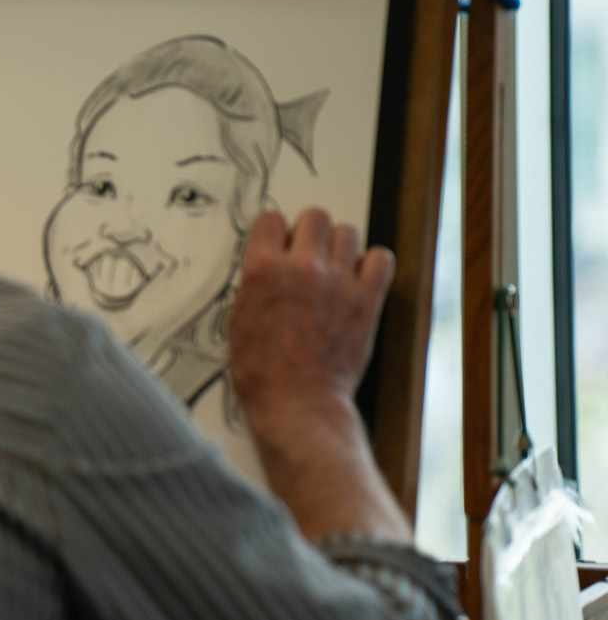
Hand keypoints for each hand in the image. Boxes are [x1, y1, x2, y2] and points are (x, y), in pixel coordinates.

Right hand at [226, 209, 394, 431]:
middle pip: (314, 217)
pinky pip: (381, 258)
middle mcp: (301, 269)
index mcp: (262, 270)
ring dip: (339, 246)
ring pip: (348, 232)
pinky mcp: (366, 300)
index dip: (274, 232)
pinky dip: (372, 263)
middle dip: (308, 233)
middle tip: (307, 253)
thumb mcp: (238, 319)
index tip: (278, 244)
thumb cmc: (263, 372)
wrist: (296, 402)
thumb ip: (256, 283)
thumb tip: (269, 265)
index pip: (270, 219)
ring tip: (334, 266)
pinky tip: (359, 277)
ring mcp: (338, 282)